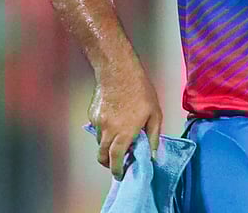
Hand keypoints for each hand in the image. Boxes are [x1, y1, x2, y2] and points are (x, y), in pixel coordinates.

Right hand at [89, 56, 161, 178]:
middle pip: (103, 156)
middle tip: (117, 163)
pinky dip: (105, 130)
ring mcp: (98, 123)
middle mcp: (108, 131)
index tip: (120, 175)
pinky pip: (97, 129)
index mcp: (124, 133)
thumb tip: (153, 154)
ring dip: (107, 146)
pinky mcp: (92, 115)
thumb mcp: (155, 113)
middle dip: (109, 163)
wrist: (119, 72)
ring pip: (99, 142)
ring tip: (119, 139)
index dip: (117, 170)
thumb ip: (154, 136)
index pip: (116, 159)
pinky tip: (114, 119)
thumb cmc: (141, 91)